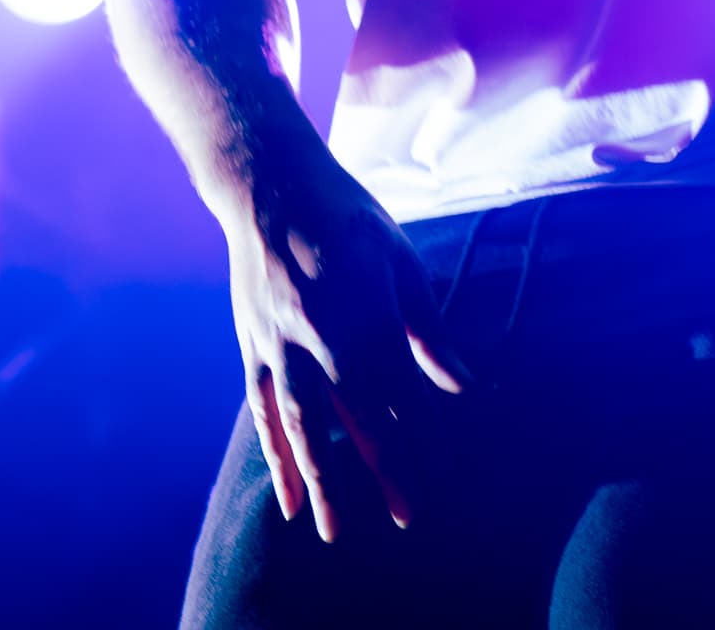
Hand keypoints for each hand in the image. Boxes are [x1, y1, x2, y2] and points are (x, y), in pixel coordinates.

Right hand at [225, 155, 469, 543]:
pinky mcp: (252, 344)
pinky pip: (263, 408)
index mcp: (364, 309)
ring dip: (321, 479)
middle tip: (407, 517)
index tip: (439, 470)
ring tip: (334, 530)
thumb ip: (427, 326)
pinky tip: (288, 496)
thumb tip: (462, 384)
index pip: (400, 388)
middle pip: (356, 414)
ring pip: (302, 422)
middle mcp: (320, 332)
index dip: (420, 434)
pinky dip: (276, 452)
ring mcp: (279, 341)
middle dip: (384, 468)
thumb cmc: (345, 216)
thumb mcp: (397, 257)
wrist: (269, 185)